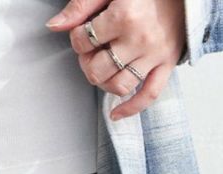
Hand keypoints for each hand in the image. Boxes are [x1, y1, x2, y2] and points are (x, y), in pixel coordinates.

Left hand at [47, 0, 185, 119]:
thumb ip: (81, 6)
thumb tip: (54, 25)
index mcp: (123, 16)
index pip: (83, 41)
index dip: (76, 38)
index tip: (83, 31)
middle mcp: (139, 39)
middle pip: (98, 69)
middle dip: (87, 63)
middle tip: (91, 52)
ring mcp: (154, 55)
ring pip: (118, 86)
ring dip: (103, 83)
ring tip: (102, 70)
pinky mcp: (167, 64)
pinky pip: (149, 95)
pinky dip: (131, 108)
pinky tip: (116, 113)